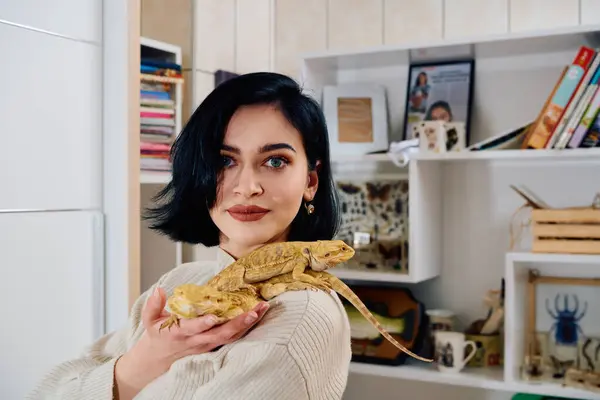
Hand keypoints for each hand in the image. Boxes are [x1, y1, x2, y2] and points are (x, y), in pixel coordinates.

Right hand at [114, 286, 268, 397]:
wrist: (158, 359)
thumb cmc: (157, 335)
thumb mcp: (150, 320)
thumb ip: (154, 305)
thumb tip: (159, 290)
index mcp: (179, 332)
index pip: (191, 328)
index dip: (202, 324)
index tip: (213, 317)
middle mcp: (196, 340)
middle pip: (219, 334)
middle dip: (237, 324)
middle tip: (253, 312)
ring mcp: (207, 345)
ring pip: (229, 337)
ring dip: (247, 324)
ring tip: (261, 309)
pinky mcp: (214, 345)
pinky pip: (232, 338)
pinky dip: (246, 328)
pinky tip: (258, 315)